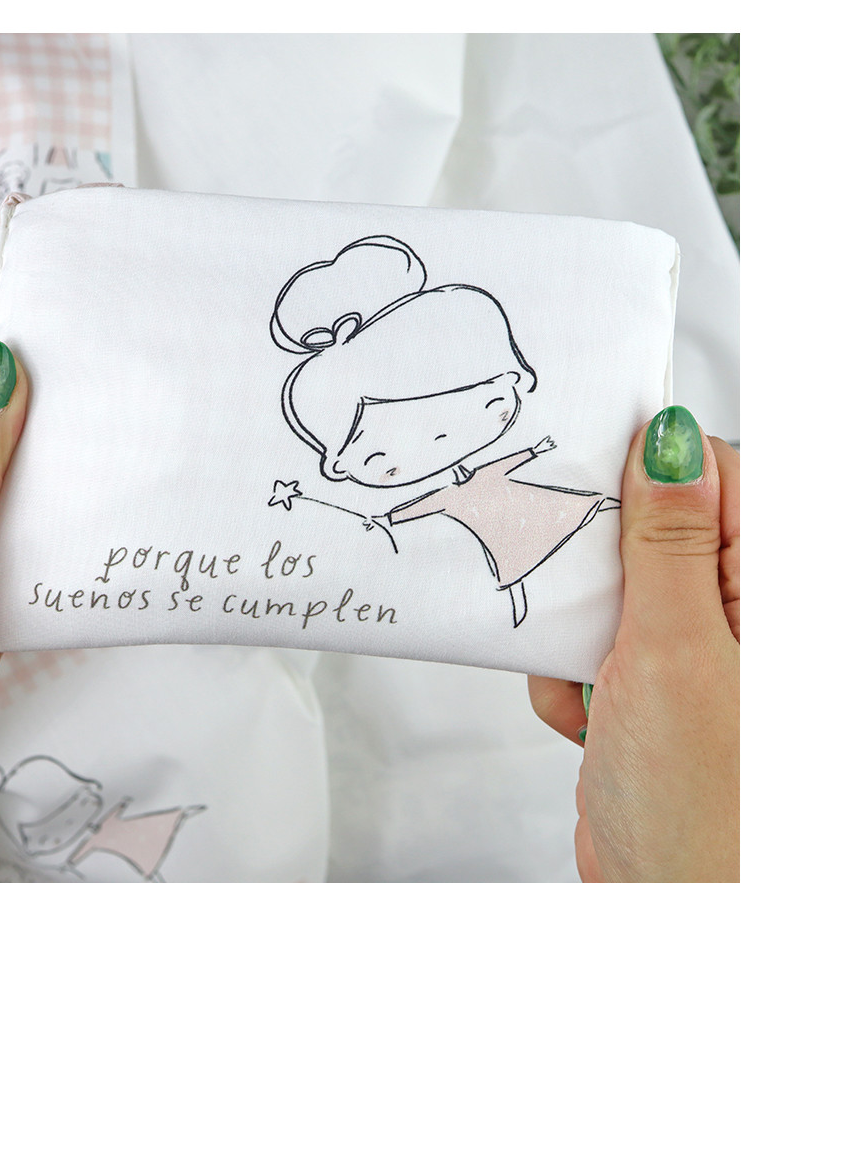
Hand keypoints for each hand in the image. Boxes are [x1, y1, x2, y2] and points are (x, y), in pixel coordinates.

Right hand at [528, 407, 738, 881]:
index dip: (647, 467)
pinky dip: (571, 673)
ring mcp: (696, 650)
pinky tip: (587, 716)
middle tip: (584, 596)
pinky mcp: (654, 687)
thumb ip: (669, 540)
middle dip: (599, 562)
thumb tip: (669, 439)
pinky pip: (593, 642)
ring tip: (588, 677)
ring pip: (611, 586)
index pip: (714, 474)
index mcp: (774, 589)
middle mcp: (741, 612)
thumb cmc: (706, 806)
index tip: (587, 480)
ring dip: (579, 628)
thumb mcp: (675, 650)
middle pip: (652, 526)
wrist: (672, 907)